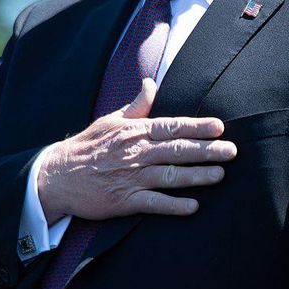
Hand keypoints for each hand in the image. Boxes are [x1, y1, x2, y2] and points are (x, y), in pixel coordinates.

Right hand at [36, 78, 236, 223]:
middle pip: (177, 151)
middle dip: (207, 151)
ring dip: (197, 176)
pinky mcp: (124, 201)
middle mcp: (136, 154)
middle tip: (231, 151)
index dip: (197, 127)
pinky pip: (153, 204)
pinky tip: (193, 206)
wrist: (57, 176)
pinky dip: (174, 205)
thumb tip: (151, 83)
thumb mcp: (110, 120)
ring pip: (170, 176)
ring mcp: (130, 178)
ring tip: (220, 175)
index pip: (172, 126)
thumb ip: (136, 105)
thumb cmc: (87, 146)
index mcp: (134, 131)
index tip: (219, 127)